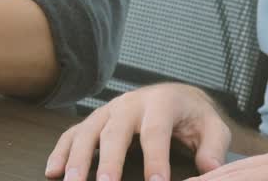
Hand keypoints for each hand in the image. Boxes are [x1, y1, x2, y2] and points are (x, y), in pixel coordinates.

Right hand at [46, 83, 229, 180]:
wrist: (175, 95)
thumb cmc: (192, 117)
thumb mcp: (212, 127)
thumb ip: (214, 147)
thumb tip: (210, 169)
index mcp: (161, 103)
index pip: (155, 131)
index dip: (155, 159)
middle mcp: (130, 103)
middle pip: (115, 131)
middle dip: (109, 161)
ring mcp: (108, 110)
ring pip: (88, 131)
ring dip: (78, 158)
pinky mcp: (96, 120)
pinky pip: (73, 133)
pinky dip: (61, 151)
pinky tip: (53, 172)